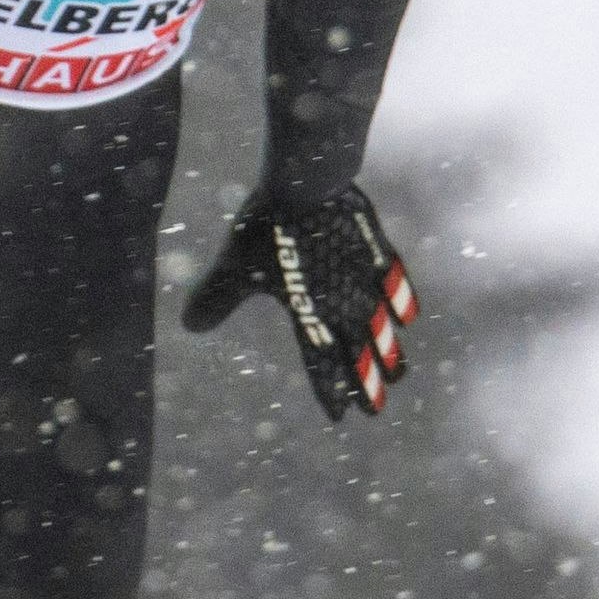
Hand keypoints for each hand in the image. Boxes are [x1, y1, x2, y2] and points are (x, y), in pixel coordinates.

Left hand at [180, 183, 419, 420]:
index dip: (330, 390)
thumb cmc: (267, 226)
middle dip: (366, 384)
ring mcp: (364, 278)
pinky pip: (394, 284)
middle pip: (358, 354)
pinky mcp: (376, 250)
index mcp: (309, 313)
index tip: (340, 416)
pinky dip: (401, 302)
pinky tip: (409, 315)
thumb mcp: (235, 266)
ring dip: (389, 352)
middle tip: (375, 410)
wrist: (308, 183)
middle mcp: (342, 304)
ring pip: (382, 326)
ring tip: (400, 373)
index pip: (322, 363)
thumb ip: (217, 298)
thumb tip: (189, 325)